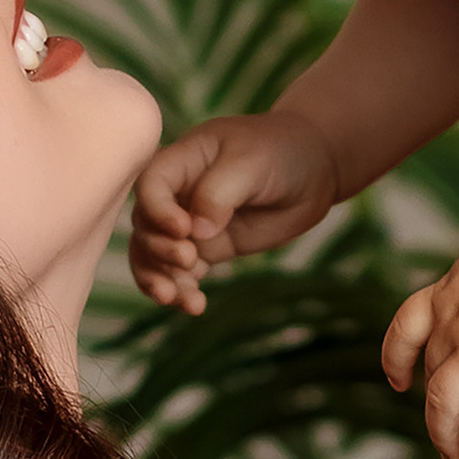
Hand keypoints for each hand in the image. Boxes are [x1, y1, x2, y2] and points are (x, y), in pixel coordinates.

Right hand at [132, 109, 341, 311]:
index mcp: (181, 160)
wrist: (313, 172)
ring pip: (154, 255)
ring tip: (179, 299)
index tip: (183, 229)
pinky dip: (181, 291)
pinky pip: (180, 274)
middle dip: (159, 249)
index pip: (150, 184)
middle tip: (190, 259)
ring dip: (159, 279)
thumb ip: (219, 193)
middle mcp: (177, 193)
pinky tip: (194, 306)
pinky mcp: (205, 249)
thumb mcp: (251, 162)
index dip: (157, 210)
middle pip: (145, 225)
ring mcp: (189, 224)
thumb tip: (197, 232)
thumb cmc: (280, 152)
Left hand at [381, 221, 458, 458]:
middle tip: (444, 436)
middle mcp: (455, 322)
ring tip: (455, 455)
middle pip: (431, 375)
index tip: (398, 380)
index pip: (407, 326)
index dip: (396, 358)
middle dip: (433, 411)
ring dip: (445, 435)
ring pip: (444, 403)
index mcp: (452, 291)